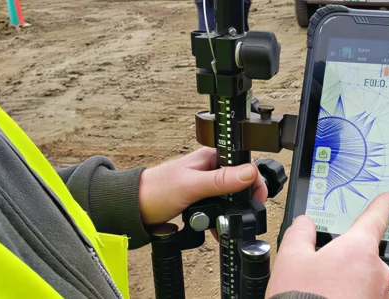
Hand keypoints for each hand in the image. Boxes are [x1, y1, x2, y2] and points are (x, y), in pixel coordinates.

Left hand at [138, 147, 267, 224]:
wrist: (132, 209)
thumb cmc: (154, 191)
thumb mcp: (192, 186)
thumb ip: (221, 180)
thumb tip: (250, 172)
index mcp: (211, 157)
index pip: (244, 163)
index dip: (254, 181)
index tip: (256, 199)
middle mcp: (211, 168)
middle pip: (240, 182)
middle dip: (242, 200)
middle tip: (240, 214)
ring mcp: (206, 184)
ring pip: (230, 197)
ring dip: (230, 211)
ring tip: (223, 223)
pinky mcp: (200, 198)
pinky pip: (219, 208)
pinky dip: (219, 219)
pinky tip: (215, 227)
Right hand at [267, 192, 388, 298]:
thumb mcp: (291, 260)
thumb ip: (300, 234)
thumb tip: (306, 223)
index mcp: (360, 250)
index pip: (376, 218)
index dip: (381, 205)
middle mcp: (377, 272)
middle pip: (365, 254)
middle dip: (347, 259)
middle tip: (322, 271)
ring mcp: (379, 295)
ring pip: (364, 279)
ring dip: (349, 282)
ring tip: (322, 292)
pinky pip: (364, 297)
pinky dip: (350, 297)